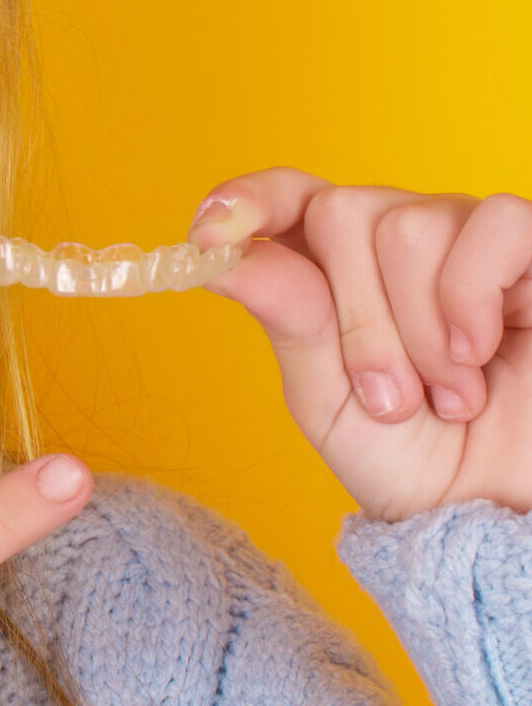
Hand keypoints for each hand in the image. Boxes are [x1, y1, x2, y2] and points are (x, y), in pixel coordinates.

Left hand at [187, 168, 531, 520]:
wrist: (489, 509)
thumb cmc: (410, 455)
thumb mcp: (327, 397)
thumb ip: (287, 316)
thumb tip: (217, 255)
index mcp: (335, 265)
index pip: (288, 196)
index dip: (247, 200)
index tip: (206, 238)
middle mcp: (399, 235)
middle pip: (339, 212)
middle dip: (357, 320)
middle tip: (390, 396)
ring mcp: (467, 236)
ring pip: (408, 227)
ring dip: (418, 334)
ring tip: (446, 393)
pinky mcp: (529, 247)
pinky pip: (493, 225)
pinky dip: (472, 299)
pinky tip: (481, 352)